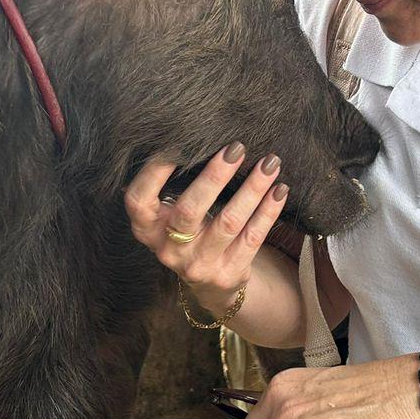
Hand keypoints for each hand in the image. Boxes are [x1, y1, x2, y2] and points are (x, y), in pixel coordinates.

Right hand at [124, 144, 287, 301]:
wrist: (211, 282)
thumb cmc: (189, 229)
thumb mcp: (170, 213)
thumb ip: (175, 184)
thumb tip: (199, 136)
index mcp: (147, 229)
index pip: (140, 201)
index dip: (153, 173)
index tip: (178, 144)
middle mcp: (169, 250)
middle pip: (189, 210)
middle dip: (215, 176)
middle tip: (237, 148)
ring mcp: (198, 265)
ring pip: (229, 222)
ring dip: (252, 189)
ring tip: (270, 163)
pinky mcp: (228, 274)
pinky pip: (252, 238)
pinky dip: (268, 211)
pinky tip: (279, 190)